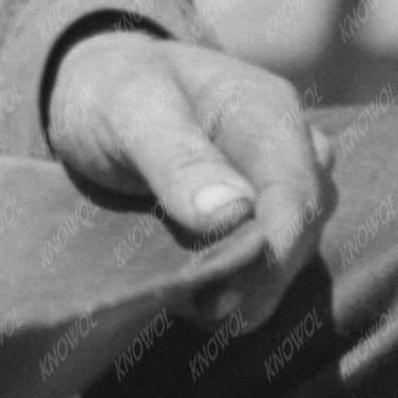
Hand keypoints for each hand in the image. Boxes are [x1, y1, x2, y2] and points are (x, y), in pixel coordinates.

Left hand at [42, 31, 335, 330]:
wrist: (93, 87)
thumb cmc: (111, 89)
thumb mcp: (130, 108)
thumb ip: (177, 156)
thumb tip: (233, 212)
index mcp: (263, 108)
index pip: (297, 182)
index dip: (280, 239)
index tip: (241, 287)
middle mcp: (284, 146)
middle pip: (304, 221)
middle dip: (266, 272)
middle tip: (212, 310)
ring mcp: (273, 181)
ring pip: (291, 244)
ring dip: (255, 285)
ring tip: (202, 310)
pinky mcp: (253, 213)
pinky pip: (265, 256)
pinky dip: (239, 284)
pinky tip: (201, 303)